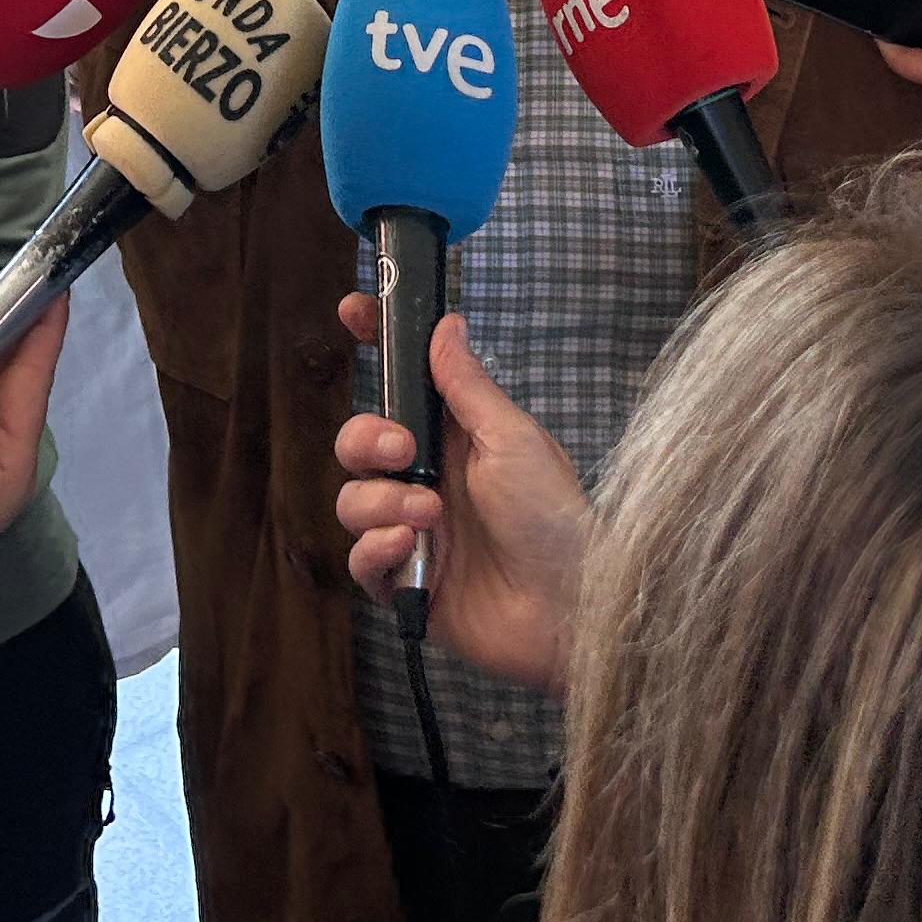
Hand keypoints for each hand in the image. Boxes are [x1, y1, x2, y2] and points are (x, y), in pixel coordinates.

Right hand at [329, 306, 587, 693]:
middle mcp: (428, 481)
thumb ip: (469, 386)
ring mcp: (414, 533)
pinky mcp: (405, 585)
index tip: (352, 311)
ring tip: (428, 517)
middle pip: (359, 443)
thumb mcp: (514, 440)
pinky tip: (410, 549)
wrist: (569, 609)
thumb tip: (447, 322)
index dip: (377, 346)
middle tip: (403, 452)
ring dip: (380, 502)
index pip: (405, 385)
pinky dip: (375, 550)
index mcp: (457, 440)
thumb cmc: (554, 518)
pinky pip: (359, 560)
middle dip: (366, 439)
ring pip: (353, 501)